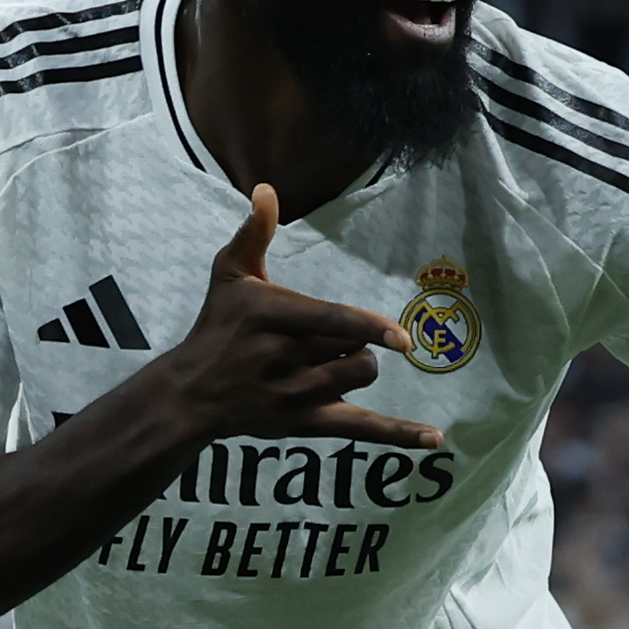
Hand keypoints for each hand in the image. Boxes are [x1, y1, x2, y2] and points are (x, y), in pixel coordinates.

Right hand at [153, 185, 443, 449]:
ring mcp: (296, 395)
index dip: (367, 329)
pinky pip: (363, 430)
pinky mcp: (306, 424)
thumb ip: (254, 233)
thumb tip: (266, 189)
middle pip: (351, 347)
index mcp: (271, 317)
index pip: (329, 323)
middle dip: (352, 341)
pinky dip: (400, 434)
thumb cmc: (218, 326)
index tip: (402, 339)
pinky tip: (436, 439)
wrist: (192, 392)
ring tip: (328, 361)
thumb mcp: (229, 275)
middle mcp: (283, 359)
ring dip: (358, 366)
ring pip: (359, 376)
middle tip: (319, 341)